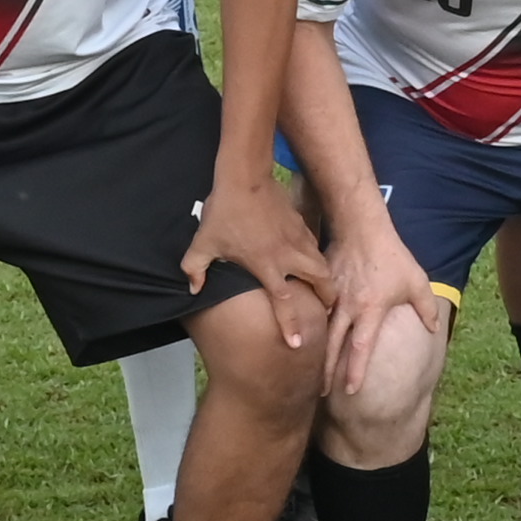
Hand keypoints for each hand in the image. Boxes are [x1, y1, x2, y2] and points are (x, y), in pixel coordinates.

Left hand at [185, 172, 332, 352]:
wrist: (245, 176)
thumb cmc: (225, 211)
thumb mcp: (204, 243)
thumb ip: (195, 269)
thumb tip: (192, 289)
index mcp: (268, 266)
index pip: (285, 303)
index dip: (291, 326)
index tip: (298, 344)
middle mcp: (289, 256)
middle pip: (321, 282)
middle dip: (327, 298)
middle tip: (327, 309)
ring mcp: (298, 238)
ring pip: (322, 264)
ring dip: (325, 278)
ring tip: (324, 287)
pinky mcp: (301, 224)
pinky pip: (315, 246)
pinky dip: (317, 257)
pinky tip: (310, 260)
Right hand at [321, 218, 440, 398]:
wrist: (362, 228)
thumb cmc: (392, 256)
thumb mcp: (416, 281)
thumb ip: (426, 307)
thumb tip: (433, 328)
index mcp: (371, 310)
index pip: (362, 348)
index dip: (356, 371)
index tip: (351, 392)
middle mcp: (349, 308)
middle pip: (334, 346)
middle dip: (327, 372)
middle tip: (322, 394)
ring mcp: (332, 298)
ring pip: (321, 332)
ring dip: (317, 355)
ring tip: (312, 375)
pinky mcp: (323, 288)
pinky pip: (316, 312)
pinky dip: (310, 329)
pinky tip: (305, 342)